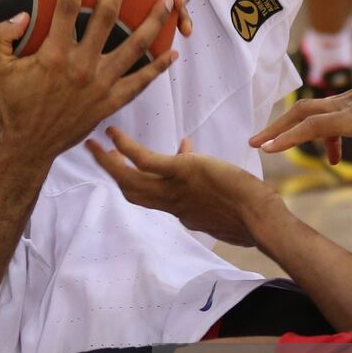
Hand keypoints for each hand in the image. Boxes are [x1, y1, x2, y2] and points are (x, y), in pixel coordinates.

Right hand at [0, 0, 178, 160]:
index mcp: (54, 53)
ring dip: (153, 21)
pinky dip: (157, 68)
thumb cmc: (11, 106)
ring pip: (134, 46)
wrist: (27, 147)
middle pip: (106, 16)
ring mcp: (101, 84)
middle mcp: (82, 65)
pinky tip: (172, 54)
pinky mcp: (111, 102)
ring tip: (168, 0)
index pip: (66, 5)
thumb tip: (21, 14)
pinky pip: (140, 82)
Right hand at [86, 129, 276, 245]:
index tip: (141, 165)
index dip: (147, 181)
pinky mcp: (179, 172)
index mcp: (184, 213)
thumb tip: (209, 172)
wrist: (258, 219)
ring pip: (128, 179)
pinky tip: (113, 134)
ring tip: (93, 145)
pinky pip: (143, 160)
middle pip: (131, 192)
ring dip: (107, 162)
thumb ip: (215, 191)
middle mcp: (172, 204)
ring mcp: (172, 189)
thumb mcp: (229, 204)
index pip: (158, 197)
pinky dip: (125, 146)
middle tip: (99, 156)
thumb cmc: (253, 215)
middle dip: (112, 174)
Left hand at [250, 59, 351, 163]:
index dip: (311, 130)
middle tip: (259, 141)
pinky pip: (310, 128)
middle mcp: (343, 103)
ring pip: (300, 117)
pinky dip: (288, 137)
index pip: (325, 115)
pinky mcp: (347, 118)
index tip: (309, 149)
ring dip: (276, 131)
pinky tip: (271, 148)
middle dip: (280, 126)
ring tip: (258, 146)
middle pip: (303, 111)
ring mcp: (344, 109)